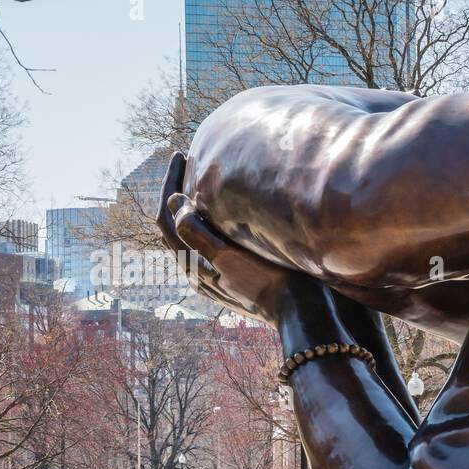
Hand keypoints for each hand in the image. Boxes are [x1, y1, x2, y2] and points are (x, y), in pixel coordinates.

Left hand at [157, 151, 302, 324]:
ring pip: (192, 235)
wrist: (301, 313)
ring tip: (202, 183)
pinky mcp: (235, 278)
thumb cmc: (267, 282)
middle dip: (176, 192)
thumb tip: (175, 201)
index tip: (181, 155)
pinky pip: (210, 244)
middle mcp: (199, 273)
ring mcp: (216, 277)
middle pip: (175, 226)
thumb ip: (197, 232)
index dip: (169, 184)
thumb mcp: (228, 257)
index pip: (167, 219)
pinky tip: (223, 215)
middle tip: (187, 162)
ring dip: (192, 207)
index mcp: (192, 265)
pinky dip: (208, 222)